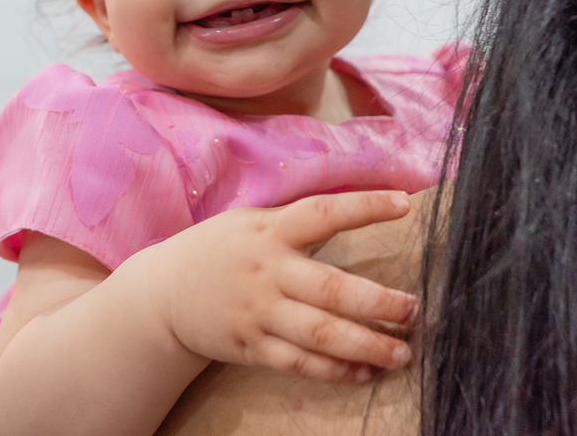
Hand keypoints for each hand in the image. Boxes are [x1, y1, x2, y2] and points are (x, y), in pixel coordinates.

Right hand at [150, 190, 418, 382]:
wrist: (162, 293)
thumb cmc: (222, 249)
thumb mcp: (254, 221)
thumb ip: (300, 222)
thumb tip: (362, 208)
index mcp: (272, 230)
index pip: (323, 213)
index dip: (364, 207)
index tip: (405, 203)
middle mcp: (267, 271)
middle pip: (330, 289)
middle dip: (378, 302)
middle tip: (415, 310)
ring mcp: (259, 312)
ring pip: (319, 333)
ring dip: (365, 345)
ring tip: (402, 353)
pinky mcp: (251, 347)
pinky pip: (299, 363)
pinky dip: (334, 371)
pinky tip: (365, 372)